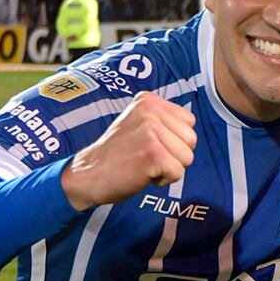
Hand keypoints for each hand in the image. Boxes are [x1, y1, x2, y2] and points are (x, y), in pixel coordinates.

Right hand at [60, 91, 196, 210]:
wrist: (88, 174)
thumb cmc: (118, 154)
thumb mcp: (139, 124)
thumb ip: (163, 121)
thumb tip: (190, 130)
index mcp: (148, 100)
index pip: (189, 121)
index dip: (174, 139)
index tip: (150, 144)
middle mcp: (150, 111)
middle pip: (191, 139)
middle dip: (175, 154)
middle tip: (147, 156)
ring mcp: (151, 131)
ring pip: (188, 157)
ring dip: (169, 167)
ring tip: (145, 164)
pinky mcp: (152, 153)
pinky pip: (178, 173)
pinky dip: (163, 180)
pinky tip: (143, 174)